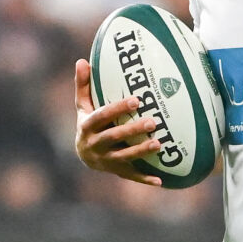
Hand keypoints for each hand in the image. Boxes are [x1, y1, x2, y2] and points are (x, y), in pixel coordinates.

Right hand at [73, 59, 162, 185]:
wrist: (84, 155)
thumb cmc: (89, 123)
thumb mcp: (83, 106)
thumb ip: (83, 85)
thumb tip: (82, 60)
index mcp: (87, 127)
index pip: (102, 116)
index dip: (117, 109)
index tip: (136, 99)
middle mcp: (94, 145)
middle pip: (114, 137)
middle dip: (132, 130)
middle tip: (153, 122)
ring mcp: (105, 161)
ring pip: (123, 157)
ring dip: (141, 152)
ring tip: (159, 143)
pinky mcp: (116, 171)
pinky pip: (131, 176)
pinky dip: (144, 179)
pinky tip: (160, 181)